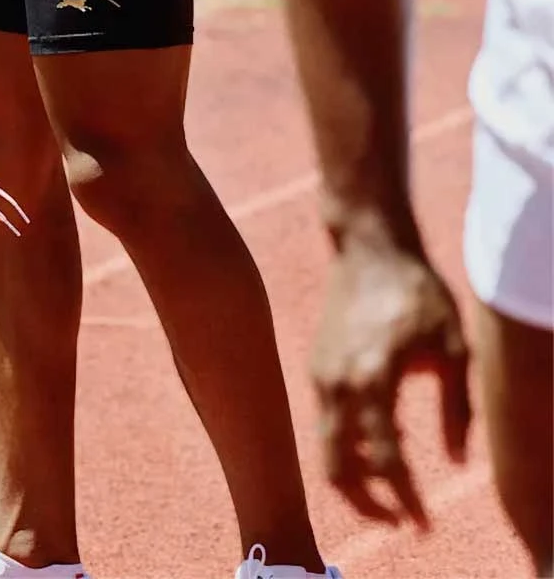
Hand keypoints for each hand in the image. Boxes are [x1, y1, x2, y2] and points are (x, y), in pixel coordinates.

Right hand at [312, 245, 470, 527]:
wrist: (369, 249)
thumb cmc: (418, 292)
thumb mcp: (454, 348)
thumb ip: (458, 410)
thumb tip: (456, 462)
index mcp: (375, 379)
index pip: (386, 461)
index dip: (406, 500)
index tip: (423, 524)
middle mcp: (339, 383)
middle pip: (336, 467)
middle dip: (366, 504)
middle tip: (398, 519)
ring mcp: (322, 374)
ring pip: (326, 447)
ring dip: (357, 474)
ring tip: (393, 479)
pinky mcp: (317, 365)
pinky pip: (326, 420)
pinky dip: (348, 443)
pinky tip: (380, 436)